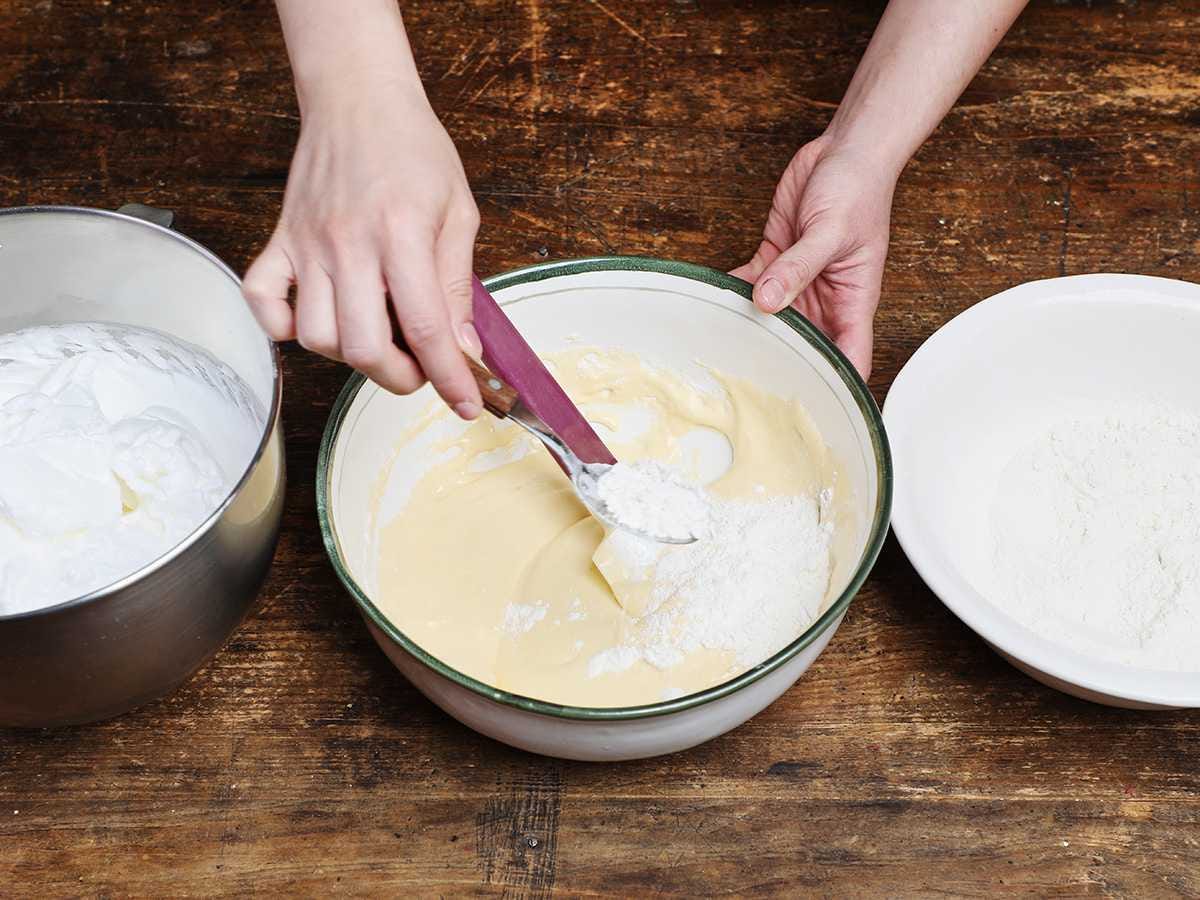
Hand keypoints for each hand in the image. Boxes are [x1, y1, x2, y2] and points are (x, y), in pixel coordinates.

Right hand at [242, 82, 482, 417]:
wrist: (357, 97)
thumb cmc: (414, 149)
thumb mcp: (459, 212)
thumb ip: (459, 284)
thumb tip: (465, 349)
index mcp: (402, 235)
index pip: (426, 328)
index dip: (449, 378)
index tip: (466, 405)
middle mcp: (349, 244)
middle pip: (363, 347)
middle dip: (400, 377)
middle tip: (421, 367)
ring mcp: (308, 244)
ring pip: (318, 336)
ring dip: (352, 356)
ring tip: (381, 339)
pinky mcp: (281, 241)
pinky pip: (261, 300)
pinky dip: (281, 328)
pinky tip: (312, 324)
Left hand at [732, 135, 895, 377]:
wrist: (844, 153)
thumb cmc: (857, 190)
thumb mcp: (830, 232)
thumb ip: (798, 268)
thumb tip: (767, 302)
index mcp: (852, 301)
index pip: (850, 357)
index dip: (835, 385)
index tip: (810, 404)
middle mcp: (826, 299)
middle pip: (805, 346)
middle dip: (780, 362)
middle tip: (747, 382)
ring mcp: (799, 281)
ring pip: (771, 317)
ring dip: (749, 327)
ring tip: (721, 347)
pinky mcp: (776, 260)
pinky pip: (751, 285)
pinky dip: (732, 293)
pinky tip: (711, 301)